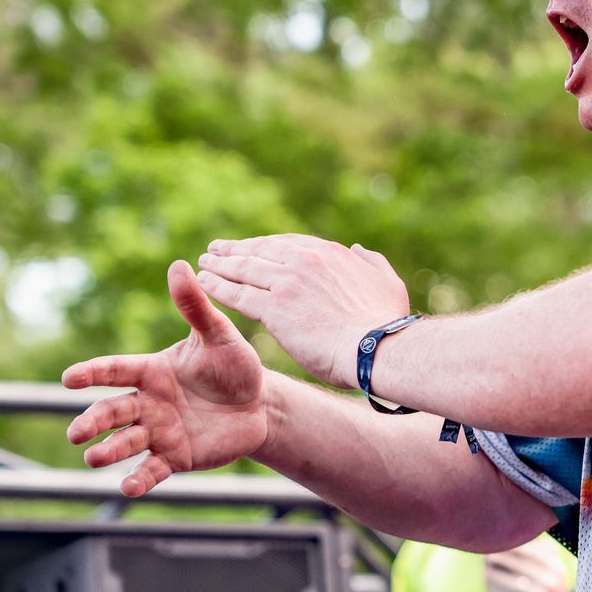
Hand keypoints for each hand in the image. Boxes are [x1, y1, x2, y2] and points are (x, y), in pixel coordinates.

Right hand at [63, 261, 267, 496]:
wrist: (260, 404)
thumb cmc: (235, 366)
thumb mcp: (219, 336)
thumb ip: (195, 306)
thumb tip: (180, 264)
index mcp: (152, 371)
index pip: (115, 370)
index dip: (92, 374)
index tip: (68, 378)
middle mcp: (147, 402)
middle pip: (112, 411)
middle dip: (92, 421)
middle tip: (76, 432)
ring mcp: (158, 432)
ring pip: (125, 442)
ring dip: (107, 450)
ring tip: (92, 458)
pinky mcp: (174, 457)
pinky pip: (152, 470)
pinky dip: (138, 480)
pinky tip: (127, 488)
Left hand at [195, 234, 409, 389]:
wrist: (377, 347)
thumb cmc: (386, 323)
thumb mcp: (388, 283)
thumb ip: (372, 262)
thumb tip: (358, 249)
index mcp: (329, 253)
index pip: (286, 243)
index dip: (263, 245)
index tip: (249, 247)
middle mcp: (305, 261)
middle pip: (259, 251)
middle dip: (234, 250)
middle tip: (215, 250)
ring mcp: (287, 283)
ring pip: (244, 270)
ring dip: (219, 266)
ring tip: (203, 266)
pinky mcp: (275, 308)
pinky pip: (238, 294)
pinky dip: (219, 288)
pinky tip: (204, 286)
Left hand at [485, 537, 571, 591]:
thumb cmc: (549, 586)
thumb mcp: (554, 569)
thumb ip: (542, 552)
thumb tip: (521, 536)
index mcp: (557, 567)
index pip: (535, 552)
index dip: (516, 546)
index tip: (500, 540)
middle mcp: (552, 581)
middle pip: (523, 565)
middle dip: (504, 558)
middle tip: (487, 554)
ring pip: (514, 582)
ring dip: (498, 575)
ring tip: (486, 570)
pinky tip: (492, 588)